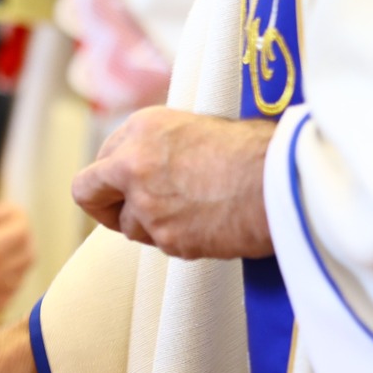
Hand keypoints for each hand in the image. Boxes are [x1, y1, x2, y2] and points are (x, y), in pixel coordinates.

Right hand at [0, 200, 34, 316]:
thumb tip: (6, 213)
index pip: (23, 228)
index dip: (15, 214)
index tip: (4, 210)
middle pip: (28, 252)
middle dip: (20, 236)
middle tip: (4, 227)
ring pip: (21, 272)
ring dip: (15, 257)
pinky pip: (9, 290)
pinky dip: (6, 276)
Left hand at [72, 108, 276, 258]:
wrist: (284, 180)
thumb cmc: (259, 149)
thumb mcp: (203, 127)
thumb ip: (166, 146)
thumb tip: (156, 166)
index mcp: (144, 127)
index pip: (104, 156)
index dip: (117, 174)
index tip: (130, 183)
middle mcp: (134, 163)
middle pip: (88, 192)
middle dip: (102, 205)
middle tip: (121, 211)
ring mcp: (146, 205)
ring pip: (129, 227)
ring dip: (151, 225)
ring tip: (193, 212)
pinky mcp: (166, 238)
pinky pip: (163, 245)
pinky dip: (182, 239)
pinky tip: (211, 224)